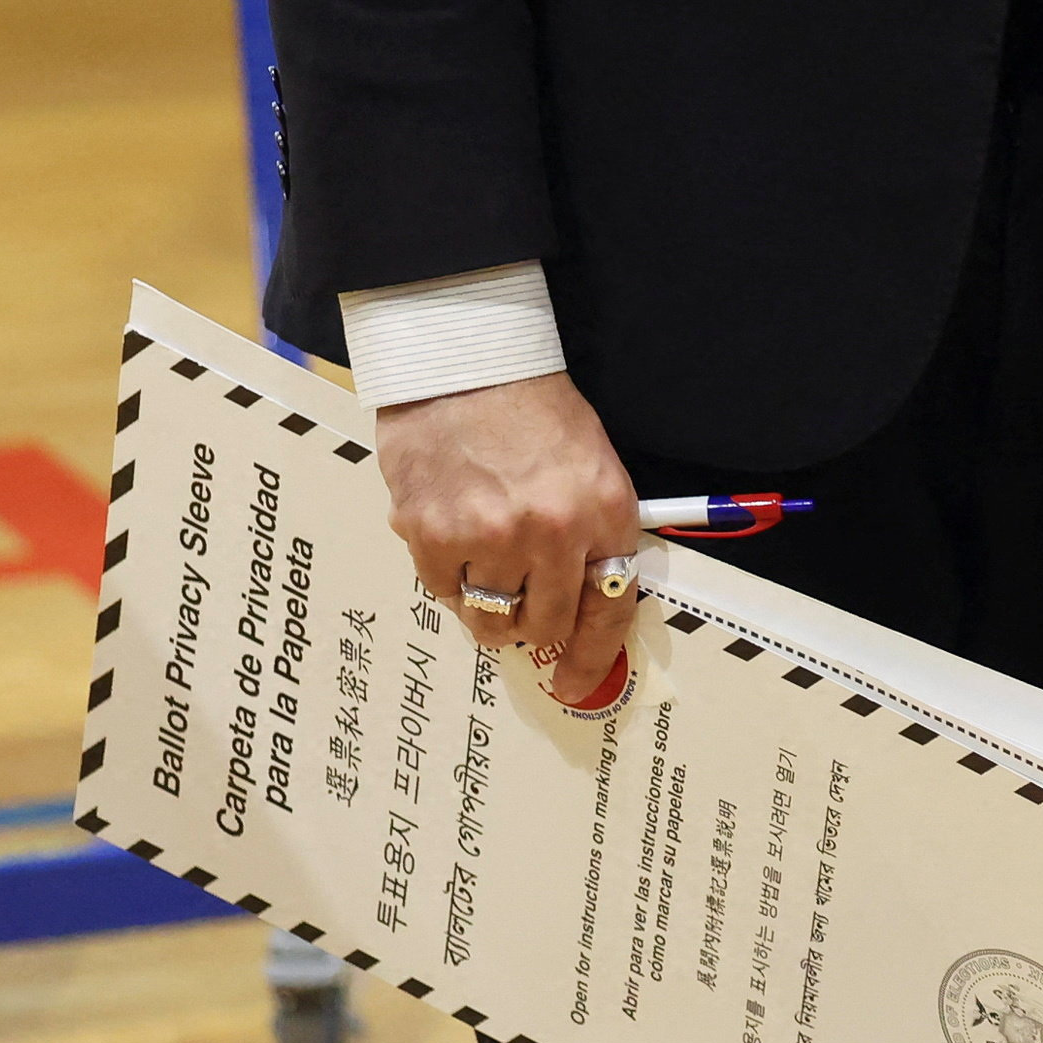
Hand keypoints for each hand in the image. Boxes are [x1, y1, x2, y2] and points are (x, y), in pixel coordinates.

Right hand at [376, 371, 648, 705]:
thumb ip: (592, 533)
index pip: (609, 608)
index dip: (593, 655)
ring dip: (488, 603)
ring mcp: (490, 536)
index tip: (576, 681)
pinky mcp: (432, 535)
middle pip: (543, 626)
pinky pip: (443, 590)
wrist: (465, 362)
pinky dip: (448, 573)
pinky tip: (452, 531)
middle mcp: (552, 531)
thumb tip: (583, 604)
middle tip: (520, 606)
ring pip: (489, 618)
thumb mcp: (592, 463)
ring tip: (484, 560)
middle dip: (533, 626)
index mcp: (604, 511)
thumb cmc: (531, 408)